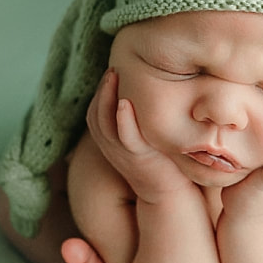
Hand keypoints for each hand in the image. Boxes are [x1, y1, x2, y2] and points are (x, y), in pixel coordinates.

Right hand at [86, 69, 195, 203]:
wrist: (168, 192)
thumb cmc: (159, 161)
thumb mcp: (142, 137)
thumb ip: (138, 120)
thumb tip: (145, 93)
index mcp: (110, 141)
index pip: (95, 112)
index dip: (100, 92)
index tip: (112, 71)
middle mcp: (111, 146)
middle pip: (96, 113)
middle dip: (101, 89)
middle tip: (113, 69)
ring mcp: (122, 152)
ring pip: (105, 121)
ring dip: (107, 97)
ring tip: (114, 76)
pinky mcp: (138, 157)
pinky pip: (125, 137)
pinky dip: (122, 120)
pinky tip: (125, 103)